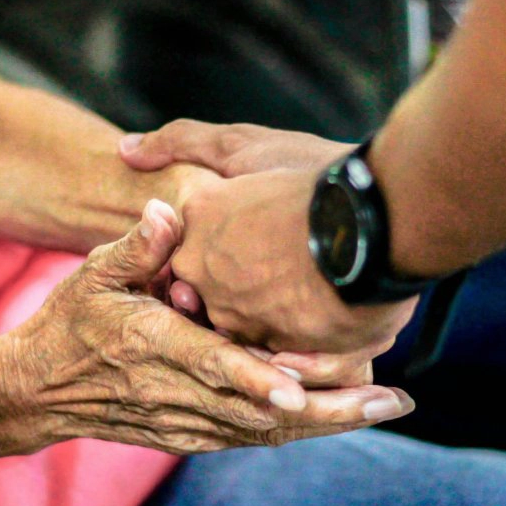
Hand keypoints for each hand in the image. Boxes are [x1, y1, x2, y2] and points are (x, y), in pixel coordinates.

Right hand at [0, 199, 413, 455]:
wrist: (36, 392)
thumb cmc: (68, 325)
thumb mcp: (93, 274)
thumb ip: (138, 246)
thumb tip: (170, 209)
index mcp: (151, 347)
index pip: (212, 365)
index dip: (257, 378)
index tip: (302, 388)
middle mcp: (172, 393)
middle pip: (258, 411)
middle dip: (327, 409)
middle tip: (389, 400)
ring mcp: (183, 422)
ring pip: (264, 431)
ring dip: (325, 423)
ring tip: (384, 406)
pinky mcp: (189, 436)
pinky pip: (250, 437)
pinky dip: (297, 429)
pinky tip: (341, 416)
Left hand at [119, 121, 397, 382]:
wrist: (378, 221)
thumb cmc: (313, 178)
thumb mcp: (244, 146)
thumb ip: (181, 143)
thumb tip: (126, 150)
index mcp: (196, 239)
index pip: (183, 259)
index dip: (214, 253)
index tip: (244, 244)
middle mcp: (212, 288)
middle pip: (214, 302)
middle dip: (239, 295)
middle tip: (278, 275)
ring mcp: (249, 325)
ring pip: (251, 335)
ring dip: (273, 327)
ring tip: (310, 304)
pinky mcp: (290, 355)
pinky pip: (288, 363)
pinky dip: (305, 354)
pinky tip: (326, 332)